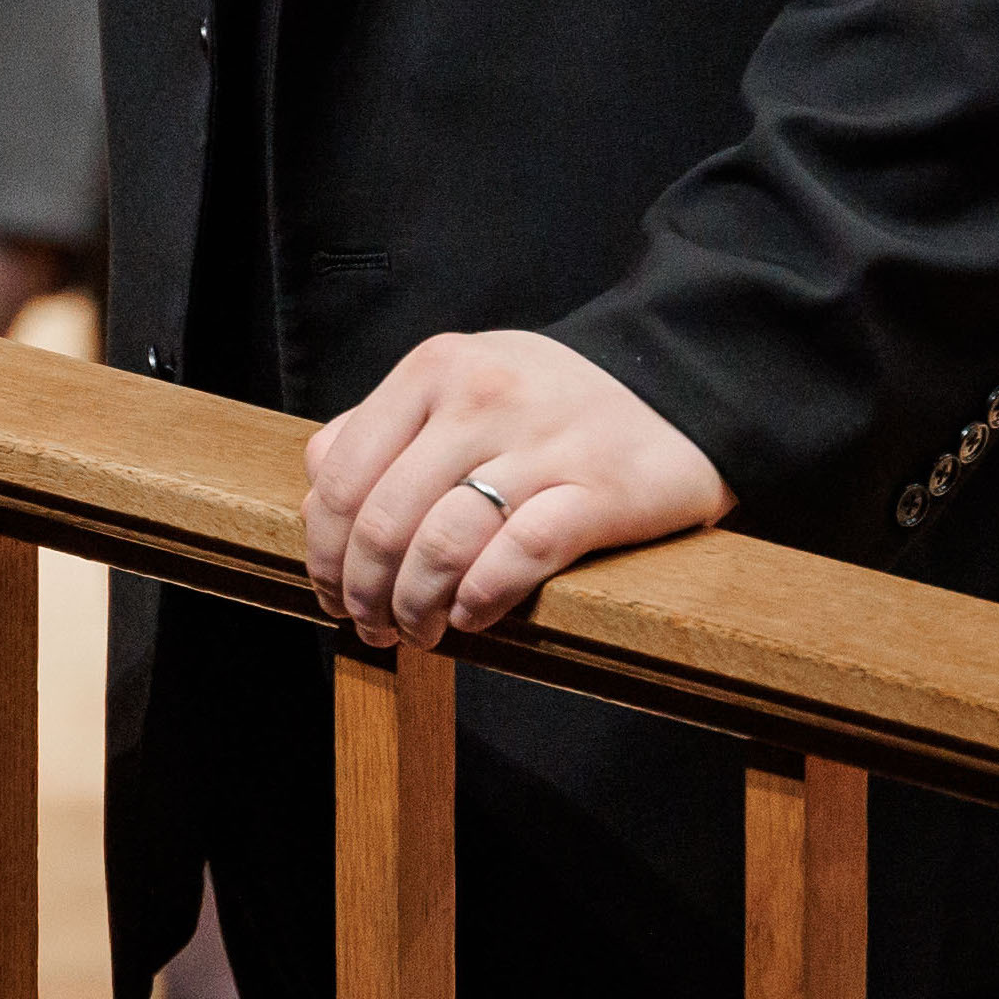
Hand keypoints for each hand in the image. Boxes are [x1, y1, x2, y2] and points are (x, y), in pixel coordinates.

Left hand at [302, 329, 727, 644]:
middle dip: (364, 591)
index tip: (330, 592)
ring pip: (442, 544)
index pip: (342, 474)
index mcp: (436, 368)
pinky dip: (480, 599)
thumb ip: (384, 428)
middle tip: (372, 626)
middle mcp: (483, 396)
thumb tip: (316, 498)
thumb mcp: (462, 385)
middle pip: (385, 519)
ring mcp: (544, 442)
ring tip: (421, 630)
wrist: (682, 387)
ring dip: (416, 607)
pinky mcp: (601, 489)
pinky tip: (473, 616)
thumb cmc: (552, 403)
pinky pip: (518, 557)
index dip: (323, 550)